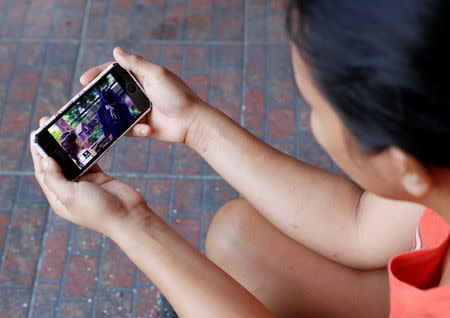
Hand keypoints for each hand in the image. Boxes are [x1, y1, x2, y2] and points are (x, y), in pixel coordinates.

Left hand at [30, 117, 151, 237]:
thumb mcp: (70, 195)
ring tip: (64, 129)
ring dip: (68, 146)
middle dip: (51, 146)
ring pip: (73, 161)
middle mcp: (70, 190)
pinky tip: (82, 138)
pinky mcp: (99, 177)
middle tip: (48, 125)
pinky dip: (85, 150)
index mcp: (58, 198)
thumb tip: (45, 160)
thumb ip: (55, 178)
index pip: (43, 173)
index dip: (38, 154)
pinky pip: (89, 160)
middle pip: (57, 164)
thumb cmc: (98, 210)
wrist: (128, 216)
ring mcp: (85, 183)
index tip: (36, 134)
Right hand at [80, 47, 205, 143]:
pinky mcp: (142, 125)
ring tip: (110, 121)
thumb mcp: (157, 75)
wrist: (192, 122)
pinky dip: (135, 129)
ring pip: (116, 113)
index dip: (98, 74)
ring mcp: (139, 110)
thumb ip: (136, 63)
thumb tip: (117, 50)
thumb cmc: (177, 96)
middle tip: (86, 103)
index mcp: (141, 77)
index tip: (85, 80)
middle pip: (111, 93)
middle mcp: (138, 92)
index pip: (114, 72)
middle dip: (99, 99)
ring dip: (114, 117)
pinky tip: (147, 128)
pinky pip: (128, 129)